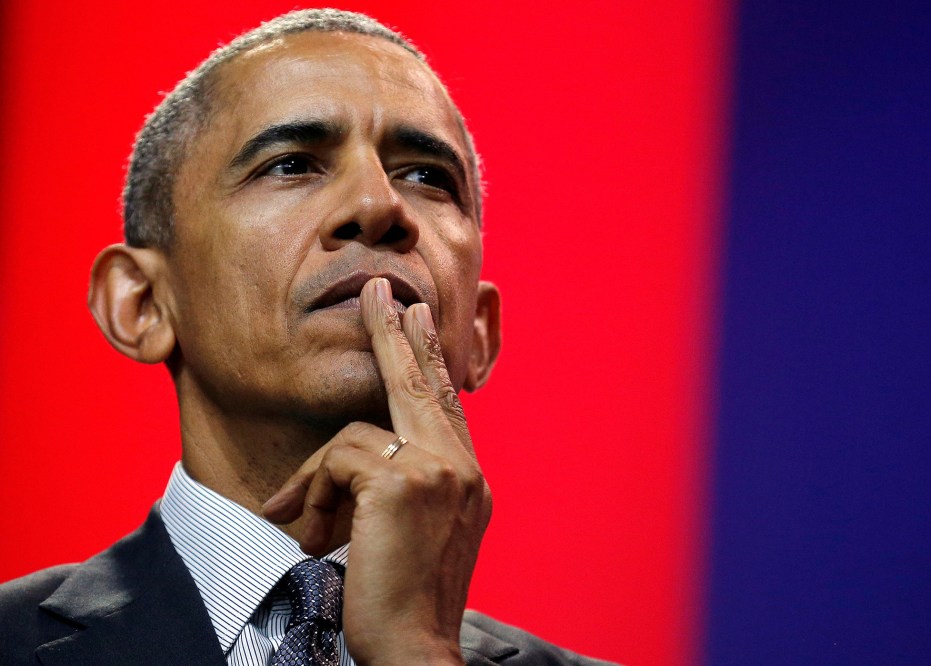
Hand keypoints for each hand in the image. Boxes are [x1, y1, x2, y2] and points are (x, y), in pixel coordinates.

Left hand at [262, 277, 490, 664]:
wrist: (414, 647)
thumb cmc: (406, 598)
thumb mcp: (422, 533)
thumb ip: (414, 485)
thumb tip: (373, 452)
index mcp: (469, 478)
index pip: (446, 403)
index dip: (428, 357)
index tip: (415, 318)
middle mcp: (461, 466)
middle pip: (421, 382)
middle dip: (396, 332)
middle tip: (380, 290)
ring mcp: (438, 469)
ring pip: (357, 432)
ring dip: (317, 478)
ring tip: (300, 522)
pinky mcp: (404, 480)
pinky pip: (338, 458)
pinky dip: (313, 493)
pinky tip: (311, 534)